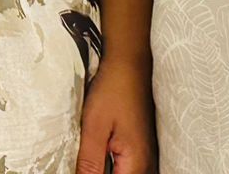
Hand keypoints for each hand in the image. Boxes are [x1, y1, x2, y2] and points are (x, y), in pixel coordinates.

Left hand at [75, 58, 156, 173]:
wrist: (129, 65)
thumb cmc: (113, 91)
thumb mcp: (94, 126)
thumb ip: (89, 162)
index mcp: (136, 164)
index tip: (82, 165)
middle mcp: (146, 164)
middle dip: (98, 171)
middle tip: (85, 157)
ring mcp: (145, 157)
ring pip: (123, 173)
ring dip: (104, 167)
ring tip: (89, 155)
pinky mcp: (140, 148)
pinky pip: (126, 167)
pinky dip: (110, 165)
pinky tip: (97, 154)